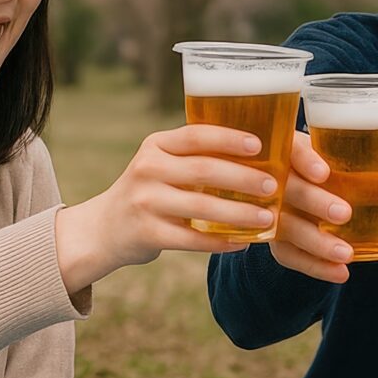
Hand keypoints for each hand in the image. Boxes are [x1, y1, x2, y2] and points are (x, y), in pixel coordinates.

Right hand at [55, 124, 275, 291]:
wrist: (104, 228)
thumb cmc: (151, 191)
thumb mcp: (162, 163)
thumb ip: (195, 156)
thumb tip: (258, 153)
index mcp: (156, 146)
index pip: (195, 135)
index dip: (228, 138)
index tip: (259, 145)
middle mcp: (148, 170)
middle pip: (204, 171)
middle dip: (244, 179)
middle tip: (273, 186)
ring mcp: (145, 202)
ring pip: (202, 208)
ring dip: (240, 214)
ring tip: (267, 218)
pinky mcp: (147, 233)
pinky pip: (192, 240)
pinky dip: (221, 242)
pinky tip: (244, 243)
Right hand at [268, 130, 377, 283]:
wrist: (300, 197)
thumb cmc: (331, 173)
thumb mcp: (350, 168)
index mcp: (295, 151)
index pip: (294, 150)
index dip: (305, 160)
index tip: (324, 173)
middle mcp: (277, 180)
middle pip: (290, 190)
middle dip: (315, 202)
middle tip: (344, 214)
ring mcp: (271, 212)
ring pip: (288, 228)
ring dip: (317, 242)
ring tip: (347, 255)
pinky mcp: (275, 241)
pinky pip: (290, 256)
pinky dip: (315, 267)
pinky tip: (340, 274)